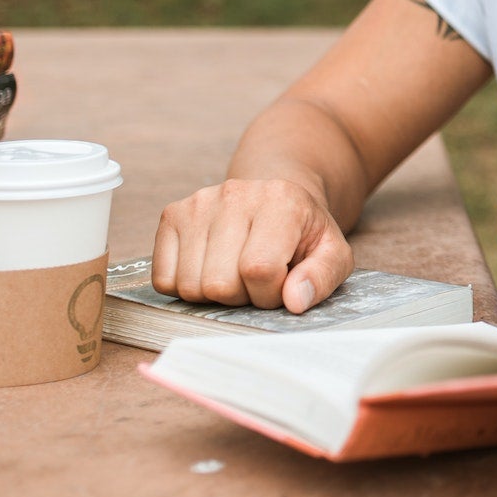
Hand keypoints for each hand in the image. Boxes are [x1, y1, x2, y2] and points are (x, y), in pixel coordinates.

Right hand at [151, 177, 353, 312]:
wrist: (276, 198)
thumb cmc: (304, 232)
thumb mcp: (332, 253)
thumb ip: (322, 276)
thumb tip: (294, 301)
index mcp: (281, 201)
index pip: (259, 270)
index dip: (269, 294)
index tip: (280, 284)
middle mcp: (235, 195)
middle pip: (219, 284)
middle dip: (242, 296)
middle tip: (257, 279)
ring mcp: (199, 203)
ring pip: (190, 286)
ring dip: (214, 294)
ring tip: (235, 272)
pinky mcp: (172, 214)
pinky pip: (164, 279)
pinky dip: (186, 286)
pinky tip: (210, 268)